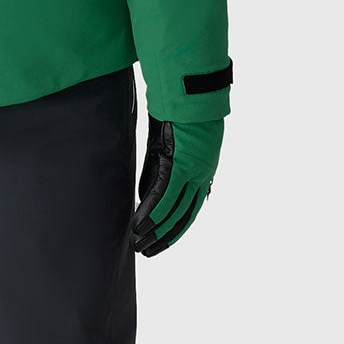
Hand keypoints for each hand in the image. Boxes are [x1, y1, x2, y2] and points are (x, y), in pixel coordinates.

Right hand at [131, 116, 222, 255]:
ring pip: (174, 210)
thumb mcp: (172, 144)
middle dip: (164, 236)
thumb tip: (146, 193)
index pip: (190, 209)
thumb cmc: (180, 111)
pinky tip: (141, 226)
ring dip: (156, 230)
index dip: (176, 228)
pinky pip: (164, 194)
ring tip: (140, 245)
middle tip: (147, 252)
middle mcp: (201, 174)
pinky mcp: (180, 162)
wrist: (190, 91)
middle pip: (183, 215)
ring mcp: (192, 170)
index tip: (161, 242)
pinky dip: (152, 212)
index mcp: (203, 171)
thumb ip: (161, 170)